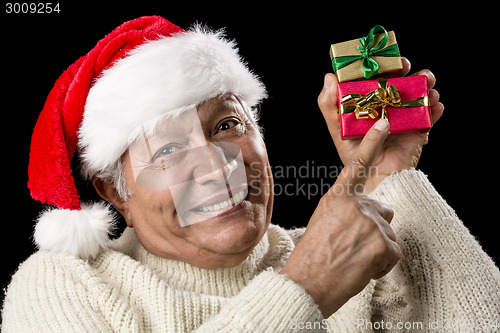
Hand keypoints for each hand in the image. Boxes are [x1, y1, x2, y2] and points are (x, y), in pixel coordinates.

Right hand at [280, 121, 400, 317]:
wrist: (307, 283)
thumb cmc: (311, 256)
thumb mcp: (322, 221)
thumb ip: (343, 210)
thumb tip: (362, 214)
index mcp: (337, 197)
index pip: (357, 164)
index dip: (372, 142)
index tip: (384, 122)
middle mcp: (355, 204)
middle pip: (383, 211)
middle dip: (375, 228)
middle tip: (354, 247)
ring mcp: (371, 222)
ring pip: (389, 233)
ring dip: (378, 248)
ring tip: (354, 260)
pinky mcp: (383, 243)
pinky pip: (394, 252)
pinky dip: (383, 263)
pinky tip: (363, 268)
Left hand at [318, 58, 444, 192]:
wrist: (373, 177)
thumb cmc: (353, 153)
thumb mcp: (336, 127)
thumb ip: (328, 104)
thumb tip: (329, 77)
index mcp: (370, 100)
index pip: (378, 75)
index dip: (382, 64)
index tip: (384, 58)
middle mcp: (389, 105)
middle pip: (402, 79)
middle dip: (407, 69)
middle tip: (405, 67)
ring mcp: (405, 116)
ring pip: (420, 93)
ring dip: (426, 86)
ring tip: (426, 87)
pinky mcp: (418, 129)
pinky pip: (431, 115)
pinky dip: (435, 109)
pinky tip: (435, 106)